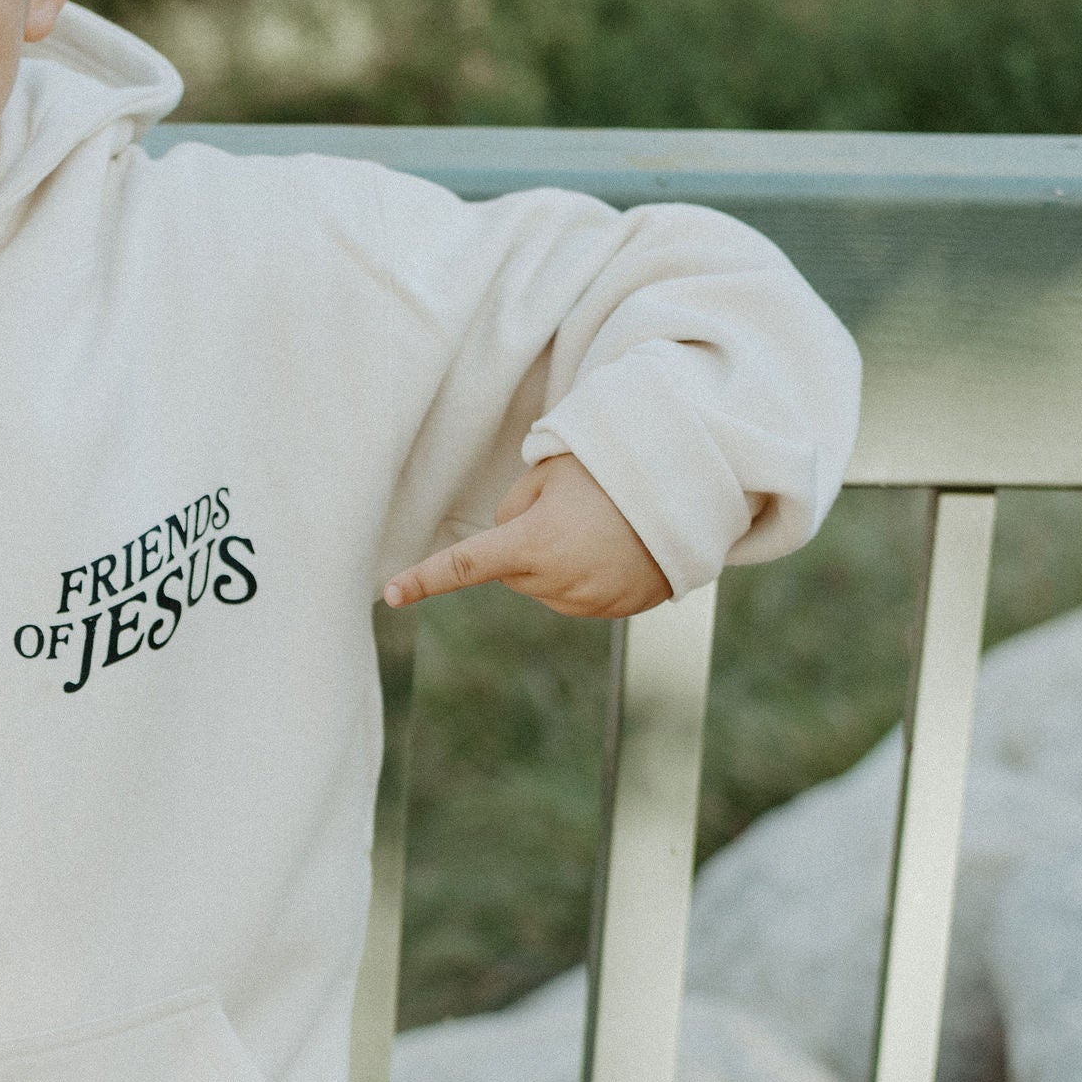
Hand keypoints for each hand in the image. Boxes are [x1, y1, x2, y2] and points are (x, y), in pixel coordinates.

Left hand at [383, 453, 672, 622]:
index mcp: (534, 544)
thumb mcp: (552, 474)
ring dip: (558, 563)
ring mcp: (589, 603)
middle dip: (526, 545)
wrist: (691, 486)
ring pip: (545, 588)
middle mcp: (557, 583)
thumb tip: (506, 549)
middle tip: (571, 510)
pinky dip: (589, 577)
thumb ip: (514, 510)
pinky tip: (619, 548)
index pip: (465, 565)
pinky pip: (580, 598)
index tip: (390, 594)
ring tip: (603, 527)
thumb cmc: (614, 470)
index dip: (425, 578)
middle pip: (512, 572)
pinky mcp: (616, 612)